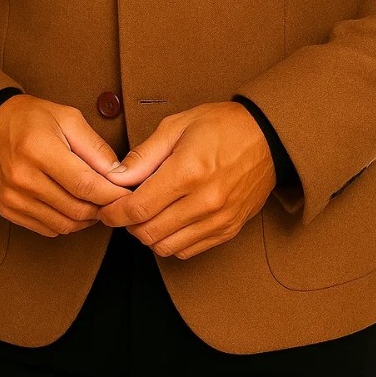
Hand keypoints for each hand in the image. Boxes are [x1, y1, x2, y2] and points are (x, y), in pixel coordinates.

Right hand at [0, 95, 132, 236]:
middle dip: (103, 207)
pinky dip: (67, 222)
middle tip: (115, 198)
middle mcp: (22, 178)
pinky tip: (74, 206)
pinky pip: (48, 228)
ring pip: (65, 224)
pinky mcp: (7, 210)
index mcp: (39, 150)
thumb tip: (120, 175)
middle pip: (77, 208)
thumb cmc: (31, 118)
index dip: (112, 194)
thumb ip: (95, 148)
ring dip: (87, 218)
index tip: (127, 194)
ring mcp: (13, 198)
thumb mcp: (67, 118)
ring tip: (97, 202)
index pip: (85, 185)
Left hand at [96, 101, 276, 259]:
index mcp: (188, 171)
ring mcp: (218, 219)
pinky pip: (188, 250)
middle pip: (148, 232)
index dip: (114, 213)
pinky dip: (171, 242)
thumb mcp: (178, 126)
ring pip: (166, 247)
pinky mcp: (229, 229)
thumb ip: (144, 155)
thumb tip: (116, 177)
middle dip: (127, 224)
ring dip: (148, 235)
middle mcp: (204, 201)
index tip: (106, 209)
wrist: (269, 137)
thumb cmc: (222, 126)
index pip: (138, 208)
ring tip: (147, 215)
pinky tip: (169, 222)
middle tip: (123, 209)